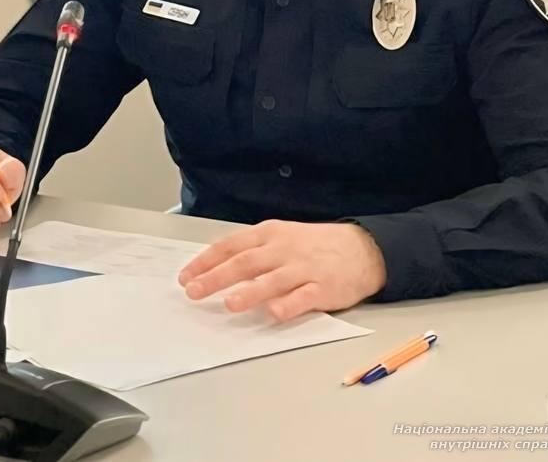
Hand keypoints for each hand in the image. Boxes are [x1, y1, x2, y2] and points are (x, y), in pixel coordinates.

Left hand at [177, 220, 386, 321]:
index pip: (229, 246)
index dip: (205, 261)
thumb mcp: (280, 237)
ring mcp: (303, 269)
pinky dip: (289, 305)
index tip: (185, 276)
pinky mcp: (324, 288)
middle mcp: (282, 249)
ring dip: (249, 292)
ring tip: (229, 304)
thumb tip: (217, 269)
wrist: (362, 248)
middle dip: (215, 277)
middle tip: (193, 292)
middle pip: (244, 262)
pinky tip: (275, 313)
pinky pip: (304, 297)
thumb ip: (252, 252)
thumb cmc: (313, 245)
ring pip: (271, 280)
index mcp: (268, 234)